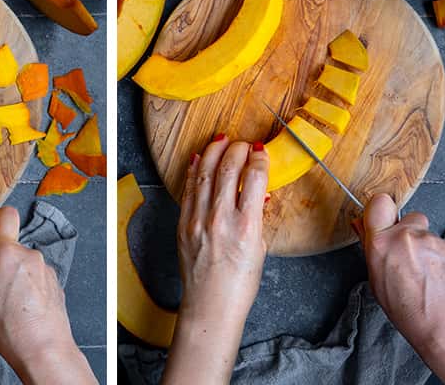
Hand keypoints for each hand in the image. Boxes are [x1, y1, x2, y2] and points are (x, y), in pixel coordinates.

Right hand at [0, 207, 91, 383]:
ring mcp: (46, 268)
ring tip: (12, 304)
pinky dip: (30, 288)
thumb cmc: (9, 327)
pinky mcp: (56, 282)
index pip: (6, 214)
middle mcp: (30, 254)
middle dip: (3, 260)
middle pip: (13, 245)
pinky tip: (25, 309)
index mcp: (8, 252)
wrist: (44, 351)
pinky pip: (37, 277)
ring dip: (18, 276)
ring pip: (25, 263)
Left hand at [176, 136, 267, 328]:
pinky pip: (188, 187)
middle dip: (237, 149)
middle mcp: (220, 218)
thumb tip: (257, 193)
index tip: (261, 151)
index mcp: (246, 227)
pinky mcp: (183, 222)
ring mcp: (198, 219)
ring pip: (204, 172)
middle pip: (228, 169)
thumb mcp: (259, 249)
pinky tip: (199, 157)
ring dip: (214, 151)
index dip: (259, 159)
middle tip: (243, 143)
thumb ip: (257, 218)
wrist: (211, 304)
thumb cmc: (239, 284)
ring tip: (222, 140)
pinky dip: (194, 169)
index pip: (254, 179)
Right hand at [360, 196, 444, 362]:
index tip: (385, 220)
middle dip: (411, 232)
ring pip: (429, 234)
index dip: (383, 209)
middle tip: (411, 254)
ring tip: (429, 274)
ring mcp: (432, 241)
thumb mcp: (377, 280)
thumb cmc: (408, 310)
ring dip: (428, 247)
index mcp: (381, 242)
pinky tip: (441, 278)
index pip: (379, 203)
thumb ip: (370, 248)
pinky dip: (443, 259)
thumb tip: (361, 226)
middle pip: (410, 218)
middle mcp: (406, 236)